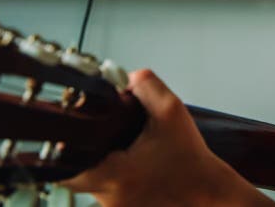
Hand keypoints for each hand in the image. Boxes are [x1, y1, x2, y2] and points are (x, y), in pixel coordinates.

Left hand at [61, 70, 272, 206]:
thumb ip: (145, 85)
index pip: (64, 166)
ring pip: (93, 183)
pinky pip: (109, 193)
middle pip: (77, 171)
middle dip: (90, 151)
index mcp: (115, 176)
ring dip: (105, 165)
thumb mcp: (172, 111)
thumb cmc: (192, 161)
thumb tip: (123, 79)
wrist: (211, 196)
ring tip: (133, 154)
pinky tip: (139, 169)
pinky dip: (119, 178)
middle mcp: (109, 199)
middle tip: (111, 139)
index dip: (63, 147)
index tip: (71, 134)